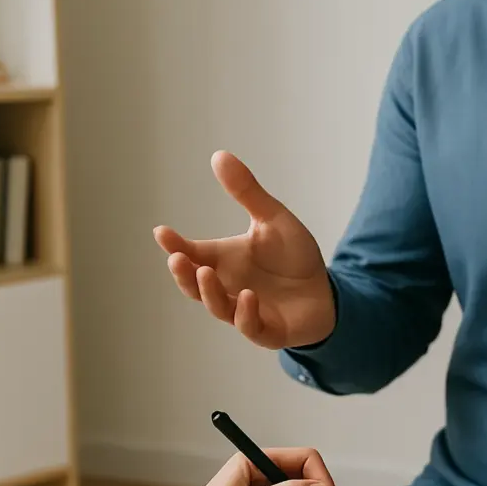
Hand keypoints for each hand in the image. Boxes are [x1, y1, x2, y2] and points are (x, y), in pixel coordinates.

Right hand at [154, 151, 334, 348]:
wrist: (324, 292)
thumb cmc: (293, 257)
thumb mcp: (273, 219)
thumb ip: (247, 193)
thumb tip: (219, 155)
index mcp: (224, 260)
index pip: (192, 253)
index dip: (175, 245)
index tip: (161, 232)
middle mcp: (228, 287)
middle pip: (194, 285)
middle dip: (183, 274)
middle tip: (176, 259)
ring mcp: (244, 311)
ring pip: (217, 307)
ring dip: (209, 292)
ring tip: (206, 273)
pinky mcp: (267, 330)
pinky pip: (250, 326)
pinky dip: (245, 314)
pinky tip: (247, 296)